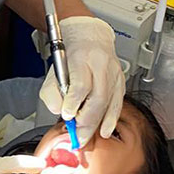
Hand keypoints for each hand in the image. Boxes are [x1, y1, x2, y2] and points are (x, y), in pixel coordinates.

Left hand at [39, 15, 124, 137]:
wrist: (89, 37)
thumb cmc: (71, 56)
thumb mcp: (54, 71)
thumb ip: (52, 93)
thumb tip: (60, 112)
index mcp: (81, 59)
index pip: (81, 84)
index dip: (74, 102)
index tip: (68, 115)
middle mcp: (101, 65)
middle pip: (97, 98)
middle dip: (87, 121)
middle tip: (78, 136)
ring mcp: (113, 73)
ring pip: (109, 102)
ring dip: (97, 124)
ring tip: (87, 137)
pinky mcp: (121, 80)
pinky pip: (118, 103)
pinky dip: (111, 119)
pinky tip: (105, 130)